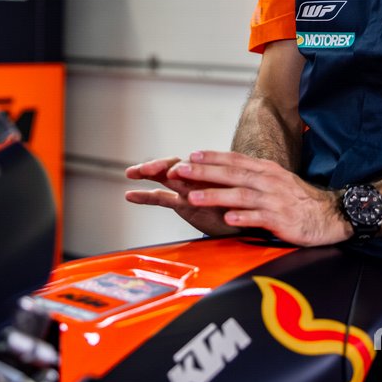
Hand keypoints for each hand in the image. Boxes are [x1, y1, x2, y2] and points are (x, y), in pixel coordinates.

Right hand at [125, 156, 240, 236]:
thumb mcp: (243, 193)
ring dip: (148, 174)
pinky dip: (145, 197)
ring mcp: (187, 190)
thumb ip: (235, 185)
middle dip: (158, 166)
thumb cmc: (249, 201)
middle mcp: (197, 179)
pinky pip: (161, 199)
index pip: (190, 163)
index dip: (180, 166)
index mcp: (210, 171)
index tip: (173, 171)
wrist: (251, 218)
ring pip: (164, 179)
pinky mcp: (182, 204)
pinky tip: (130, 195)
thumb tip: (239, 177)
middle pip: (173, 167)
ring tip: (131, 173)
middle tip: (145, 170)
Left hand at [164, 151, 351, 246]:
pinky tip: (227, 219)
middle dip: (204, 172)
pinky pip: (259, 218)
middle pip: (232, 173)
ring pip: (240, 194)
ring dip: (215, 195)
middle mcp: (268, 181)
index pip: (235, 159)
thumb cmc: (299, 199)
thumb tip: (226, 172)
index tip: (191, 155)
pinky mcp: (281, 219)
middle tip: (181, 171)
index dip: (212, 157)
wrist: (331, 214)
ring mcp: (274, 200)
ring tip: (193, 197)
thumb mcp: (276, 180)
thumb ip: (253, 176)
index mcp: (266, 169)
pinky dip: (243, 217)